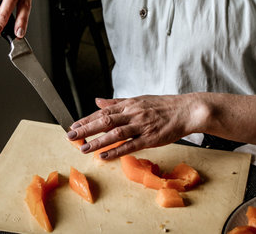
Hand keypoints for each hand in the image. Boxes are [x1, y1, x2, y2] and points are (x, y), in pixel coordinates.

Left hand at [67, 94, 207, 159]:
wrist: (185, 110)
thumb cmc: (162, 106)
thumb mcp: (137, 99)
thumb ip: (116, 102)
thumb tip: (97, 100)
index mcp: (128, 104)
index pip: (103, 112)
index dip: (86, 119)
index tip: (73, 125)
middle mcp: (132, 114)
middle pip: (105, 121)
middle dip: (86, 129)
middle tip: (70, 136)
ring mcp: (141, 126)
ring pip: (115, 133)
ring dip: (98, 141)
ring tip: (83, 149)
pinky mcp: (150, 138)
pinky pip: (131, 145)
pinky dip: (116, 151)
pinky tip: (104, 156)